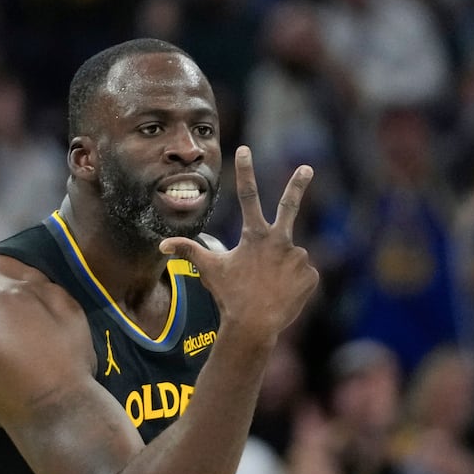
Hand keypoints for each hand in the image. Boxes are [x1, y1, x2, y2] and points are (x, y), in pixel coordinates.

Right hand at [159, 146, 316, 341]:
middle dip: (297, 184)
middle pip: (289, 206)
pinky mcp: (311, 274)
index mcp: (255, 234)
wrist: (255, 324)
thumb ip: (188, 251)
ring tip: (269, 288)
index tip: (244, 149)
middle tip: (306, 167)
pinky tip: (283, 294)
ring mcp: (298, 256)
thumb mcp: (209, 270)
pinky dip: (294, 283)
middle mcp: (280, 240)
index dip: (244, 171)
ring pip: (290, 257)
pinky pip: (303, 275)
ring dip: (281, 269)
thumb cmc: (229, 296)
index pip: (248, 196)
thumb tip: (162, 243)